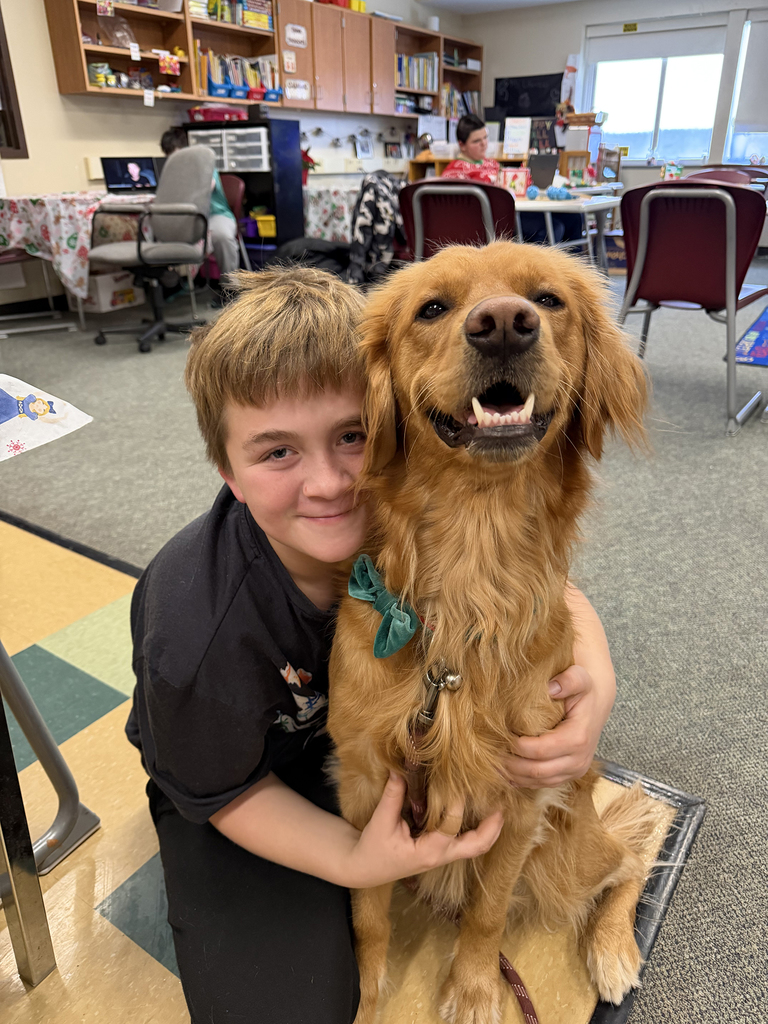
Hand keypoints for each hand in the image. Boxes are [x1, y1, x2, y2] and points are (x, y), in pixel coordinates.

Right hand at [343, 772, 503, 888]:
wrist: (364, 869)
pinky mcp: (439, 850)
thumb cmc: (372, 849)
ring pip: (475, 846)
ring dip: (489, 828)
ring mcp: (442, 856)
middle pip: (477, 846)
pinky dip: (476, 828)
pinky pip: (464, 841)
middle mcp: (441, 856)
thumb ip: (393, 795)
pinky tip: (478, 812)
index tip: (459, 782)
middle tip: (502, 805)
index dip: (457, 804)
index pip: (451, 826)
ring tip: (498, 807)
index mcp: (428, 852)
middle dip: (493, 827)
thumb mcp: (380, 822)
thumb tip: (401, 768)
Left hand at [502, 664, 614, 787]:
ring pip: (539, 781)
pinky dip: (523, 780)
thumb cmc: (583, 691)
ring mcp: (575, 771)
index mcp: (578, 739)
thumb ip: (568, 680)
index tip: (499, 735)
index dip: (516, 746)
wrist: (595, 704)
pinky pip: (543, 784)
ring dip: (514, 775)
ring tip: (494, 763)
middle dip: (511, 764)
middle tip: (489, 752)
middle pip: (537, 770)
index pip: (539, 750)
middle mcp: (579, 760)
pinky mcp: (569, 775)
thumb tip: (551, 688)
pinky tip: (506, 772)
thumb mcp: (579, 678)